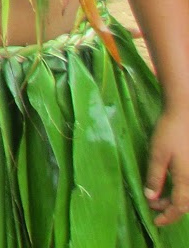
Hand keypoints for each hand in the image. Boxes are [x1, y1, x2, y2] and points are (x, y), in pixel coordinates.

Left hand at [146, 106, 188, 225]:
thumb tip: (151, 198)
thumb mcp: (157, 154)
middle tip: (153, 206)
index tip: (155, 221)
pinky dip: (181, 190)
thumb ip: (155, 177)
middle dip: (170, 208)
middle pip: (186, 203)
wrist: (185, 113)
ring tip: (159, 197)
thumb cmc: (170, 132)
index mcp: (186, 179)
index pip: (179, 207)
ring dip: (176, 200)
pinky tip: (170, 185)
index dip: (168, 217)